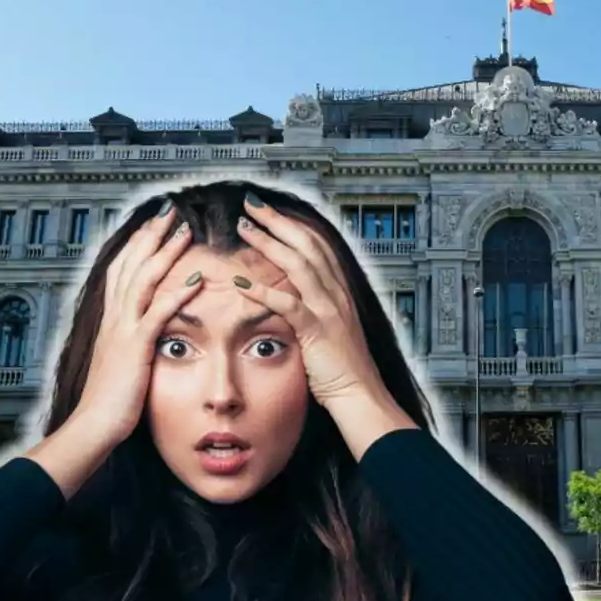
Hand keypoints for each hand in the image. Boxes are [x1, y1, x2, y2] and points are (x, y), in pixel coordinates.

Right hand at [69, 205, 203, 450]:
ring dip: (165, 253)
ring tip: (185, 230)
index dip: (137, 245)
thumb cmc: (110, 399)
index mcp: (111, 320)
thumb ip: (131, 340)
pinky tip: (196, 279)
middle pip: (131, 265)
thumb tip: (141, 331)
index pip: (122, 271)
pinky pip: (157, 315)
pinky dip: (177, 294)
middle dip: (150, 235)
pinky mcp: (136, 348)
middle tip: (169, 210)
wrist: (93, 425)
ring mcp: (124, 331)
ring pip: (143, 280)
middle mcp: (114, 319)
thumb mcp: (120, 361)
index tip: (153, 224)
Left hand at [232, 197, 388, 407]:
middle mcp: (337, 294)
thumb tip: (292, 298)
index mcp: (339, 292)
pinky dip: (263, 291)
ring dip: (268, 243)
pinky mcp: (318, 330)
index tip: (270, 212)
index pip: (317, 245)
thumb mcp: (332, 331)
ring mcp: (329, 310)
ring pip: (299, 264)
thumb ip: (315, 310)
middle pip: (307, 244)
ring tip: (243, 228)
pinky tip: (241, 283)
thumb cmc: (342, 370)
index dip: (293, 224)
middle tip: (251, 205)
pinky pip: (288, 304)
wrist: (360, 395)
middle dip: (278, 221)